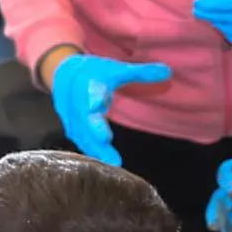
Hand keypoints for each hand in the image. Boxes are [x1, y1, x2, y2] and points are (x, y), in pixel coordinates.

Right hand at [47, 52, 171, 166]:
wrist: (63, 73)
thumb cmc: (94, 72)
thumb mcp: (115, 69)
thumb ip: (140, 73)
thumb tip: (168, 72)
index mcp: (90, 84)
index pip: (91, 90)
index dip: (93, 98)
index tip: (98, 105)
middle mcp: (78, 101)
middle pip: (84, 117)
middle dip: (95, 132)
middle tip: (108, 145)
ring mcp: (70, 114)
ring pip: (81, 133)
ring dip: (94, 147)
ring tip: (113, 163)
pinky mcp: (69, 125)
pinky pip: (78, 139)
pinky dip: (89, 149)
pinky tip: (102, 161)